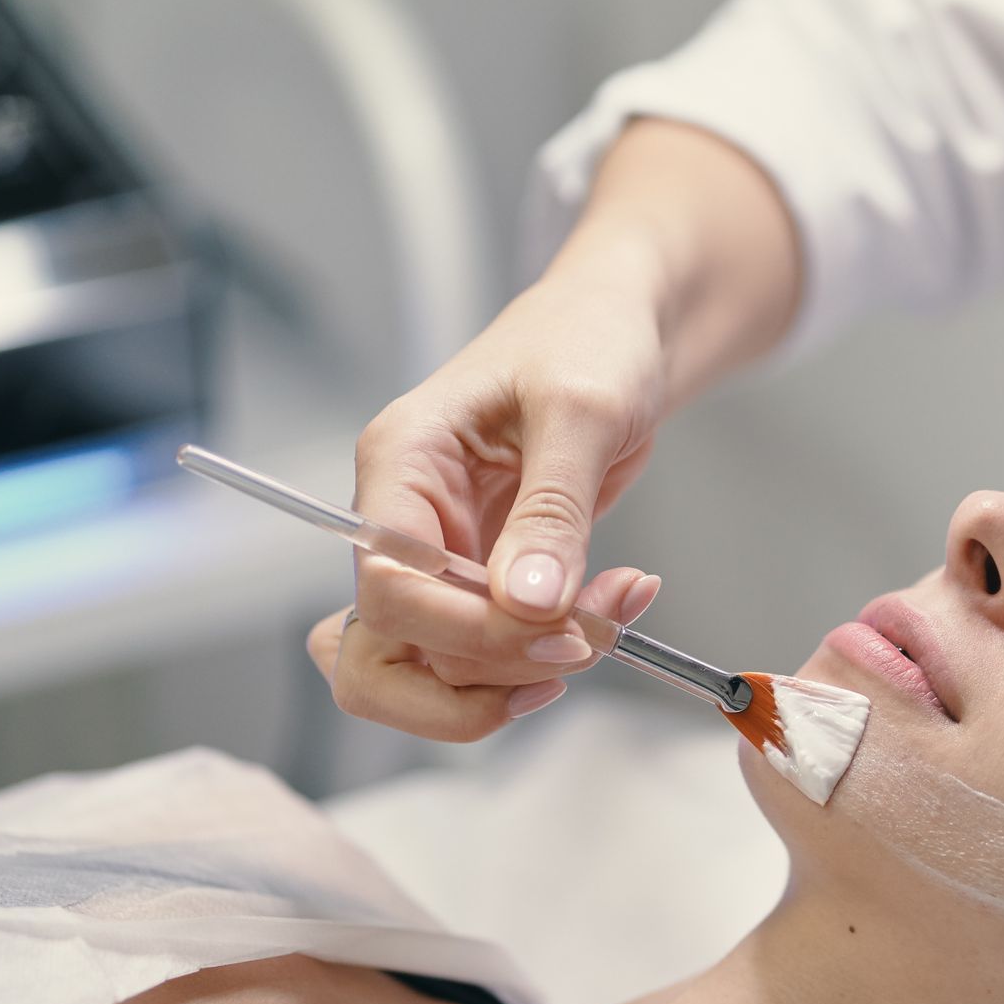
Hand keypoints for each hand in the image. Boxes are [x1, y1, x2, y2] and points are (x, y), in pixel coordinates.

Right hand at [333, 261, 667, 736]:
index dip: (468, 630)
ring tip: (613, 618)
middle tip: (576, 646)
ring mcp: (440, 557)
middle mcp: (405, 519)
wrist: (620, 329)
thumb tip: (525, 603)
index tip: (559, 633)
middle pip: (383, 652)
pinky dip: (553, 653)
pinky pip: (495, 650)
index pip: (390, 587)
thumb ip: (552, 509)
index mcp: (401, 463)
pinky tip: (614, 611)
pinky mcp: (482, 580)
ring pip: (437, 668)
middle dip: (482, 674)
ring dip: (525, 670)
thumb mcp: (582, 410)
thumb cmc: (590, 338)